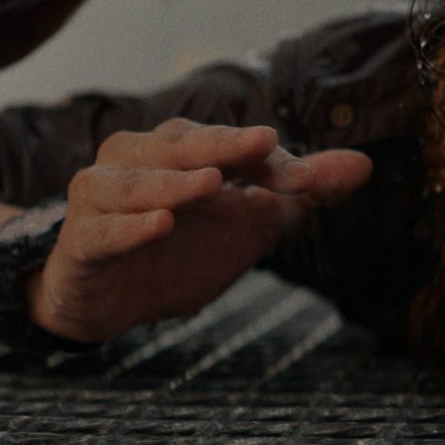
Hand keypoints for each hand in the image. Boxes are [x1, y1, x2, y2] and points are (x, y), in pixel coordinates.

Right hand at [33, 119, 371, 342]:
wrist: (109, 302)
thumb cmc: (178, 250)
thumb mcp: (248, 224)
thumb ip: (300, 194)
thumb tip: (364, 166)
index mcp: (178, 148)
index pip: (228, 144)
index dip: (268, 159)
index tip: (310, 178)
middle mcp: (134, 159)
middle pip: (180, 144)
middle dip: (224, 146)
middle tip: (265, 142)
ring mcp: (100, 198)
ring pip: (137, 182)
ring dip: (175, 182)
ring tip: (213, 182)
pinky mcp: (80, 241)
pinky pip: (105, 231)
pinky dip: (131, 227)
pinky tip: (160, 225)